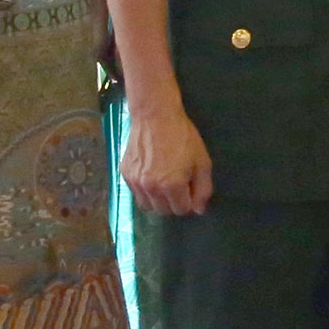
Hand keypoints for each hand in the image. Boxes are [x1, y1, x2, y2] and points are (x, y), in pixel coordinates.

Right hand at [124, 98, 214, 216]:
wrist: (155, 117)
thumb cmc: (183, 137)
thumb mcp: (202, 162)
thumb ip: (203, 189)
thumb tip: (199, 210)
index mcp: (172, 185)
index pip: (181, 210)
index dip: (189, 203)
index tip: (191, 191)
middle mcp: (151, 187)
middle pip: (163, 211)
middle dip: (174, 204)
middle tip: (180, 188)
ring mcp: (135, 182)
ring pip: (147, 206)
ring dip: (159, 201)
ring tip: (166, 184)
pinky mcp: (125, 175)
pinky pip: (136, 194)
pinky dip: (146, 192)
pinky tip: (153, 176)